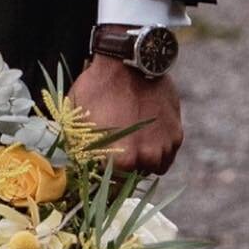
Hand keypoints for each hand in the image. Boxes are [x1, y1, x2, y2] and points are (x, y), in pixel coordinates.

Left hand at [68, 56, 182, 174]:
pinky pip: (167, 153)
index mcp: (119, 160)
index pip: (112, 188)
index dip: (104, 180)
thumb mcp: (76, 118)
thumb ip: (78, 149)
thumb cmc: (97, 87)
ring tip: (130, 138)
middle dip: (123, 169)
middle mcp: (145, 159)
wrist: (128, 60)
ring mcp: (164, 147)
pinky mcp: (177, 135)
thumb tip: (72, 168)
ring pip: (153, 167)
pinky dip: (158, 147)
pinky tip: (146, 131)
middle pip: (133, 179)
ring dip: (143, 159)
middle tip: (115, 150)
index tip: (100, 171)